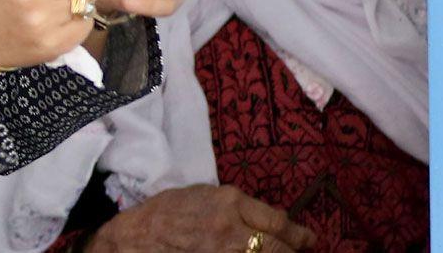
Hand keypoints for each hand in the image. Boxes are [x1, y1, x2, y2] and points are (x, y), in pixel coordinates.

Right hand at [85, 184, 314, 252]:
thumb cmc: (165, 213)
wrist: (135, 239)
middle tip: (304, 250)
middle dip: (295, 251)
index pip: (277, 222)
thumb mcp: (202, 195)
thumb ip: (235, 205)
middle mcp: (232, 229)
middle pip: (279, 248)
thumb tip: (266, 220)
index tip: (307, 237)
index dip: (298, 233)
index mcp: (229, 202)